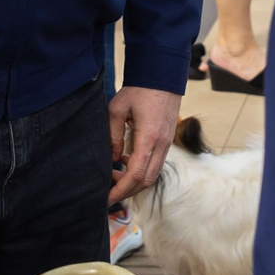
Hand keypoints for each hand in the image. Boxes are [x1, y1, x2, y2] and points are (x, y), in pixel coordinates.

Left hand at [107, 85, 179, 205]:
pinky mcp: (167, 141)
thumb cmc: (138, 90)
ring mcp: (167, 144)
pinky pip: (155, 164)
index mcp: (149, 138)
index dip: (121, 190)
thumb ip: (113, 136)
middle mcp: (161, 145)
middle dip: (127, 190)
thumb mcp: (116, 109)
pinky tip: (126, 161)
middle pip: (146, 181)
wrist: (162, 76)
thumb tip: (113, 159)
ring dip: (134, 181)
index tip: (107, 198)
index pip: (136, 175)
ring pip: (153, 174)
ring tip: (114, 173)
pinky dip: (141, 170)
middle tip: (108, 189)